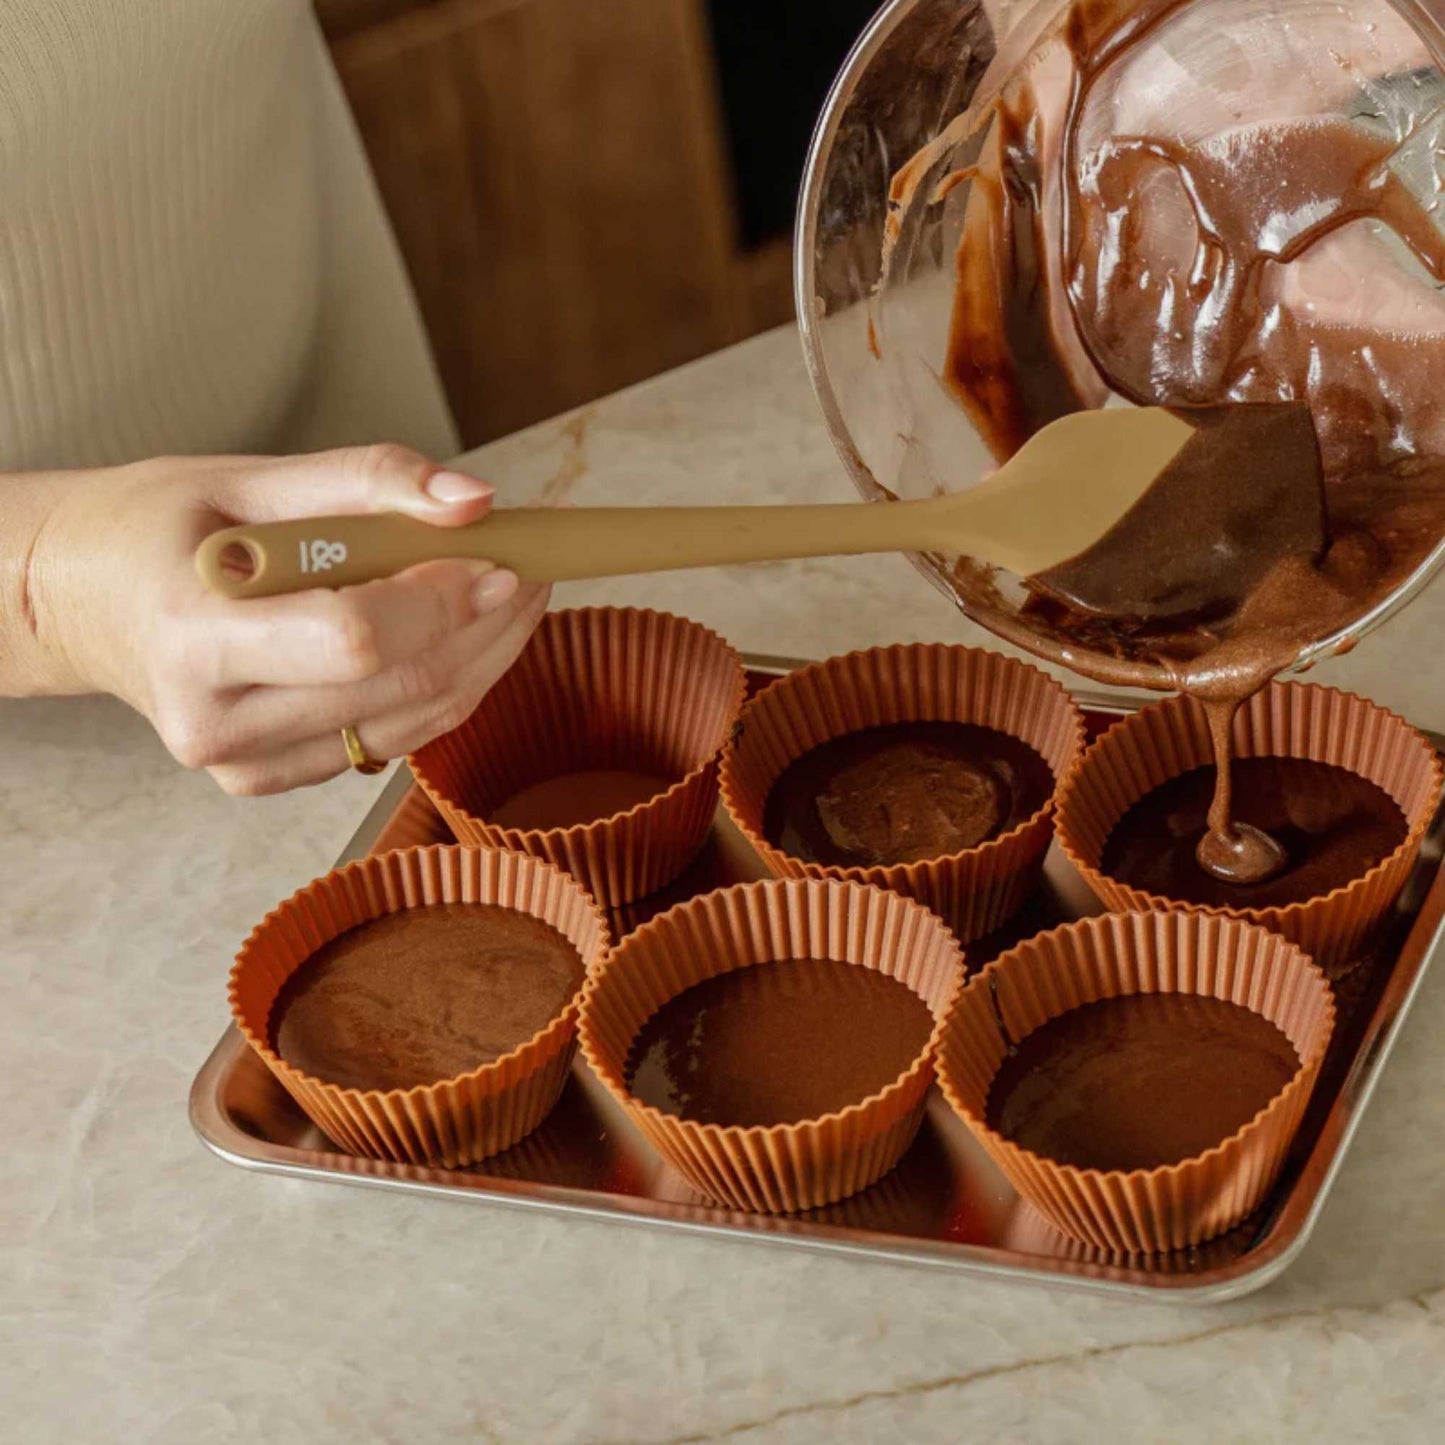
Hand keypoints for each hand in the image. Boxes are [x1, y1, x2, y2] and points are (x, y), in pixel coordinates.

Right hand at [31, 445, 548, 793]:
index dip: (442, 601)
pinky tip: (465, 639)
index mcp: (195, 637)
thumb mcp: (250, 477)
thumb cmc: (160, 530)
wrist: (86, 600)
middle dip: (487, 627)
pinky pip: (391, 740)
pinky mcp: (269, 780)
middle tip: (533, 569)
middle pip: (401, 688)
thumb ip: (368, 481)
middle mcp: (216, 722)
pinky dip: (444, 689)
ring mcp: (243, 765)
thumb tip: (477, 501)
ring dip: (485, 660)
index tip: (499, 557)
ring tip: (516, 597)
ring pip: (412, 723)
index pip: (356, 638)